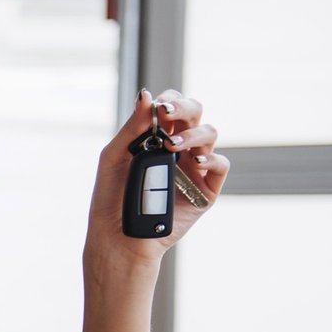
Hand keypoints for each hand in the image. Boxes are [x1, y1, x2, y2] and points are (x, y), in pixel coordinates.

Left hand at [87, 88, 227, 261]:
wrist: (117, 236)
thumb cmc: (111, 197)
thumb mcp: (115, 158)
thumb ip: (133, 127)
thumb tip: (146, 95)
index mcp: (157, 137)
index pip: (172, 106)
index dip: (170, 100)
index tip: (159, 106)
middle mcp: (179, 147)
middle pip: (195, 113)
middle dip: (184, 108)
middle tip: (168, 114)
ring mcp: (194, 166)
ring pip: (209, 134)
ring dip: (192, 134)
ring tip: (172, 146)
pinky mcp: (205, 189)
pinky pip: (220, 165)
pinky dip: (212, 158)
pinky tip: (195, 160)